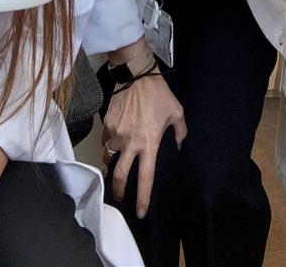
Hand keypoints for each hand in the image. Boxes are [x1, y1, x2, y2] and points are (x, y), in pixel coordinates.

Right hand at [103, 73, 186, 219]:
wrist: (137, 74)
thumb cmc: (159, 94)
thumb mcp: (177, 112)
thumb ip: (180, 132)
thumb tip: (179, 146)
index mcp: (149, 144)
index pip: (145, 178)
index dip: (143, 198)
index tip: (141, 212)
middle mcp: (130, 143)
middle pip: (120, 176)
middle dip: (119, 191)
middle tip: (121, 198)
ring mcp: (116, 133)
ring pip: (109, 157)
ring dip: (112, 166)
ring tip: (115, 169)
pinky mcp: (107, 123)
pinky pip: (106, 139)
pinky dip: (109, 143)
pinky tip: (113, 141)